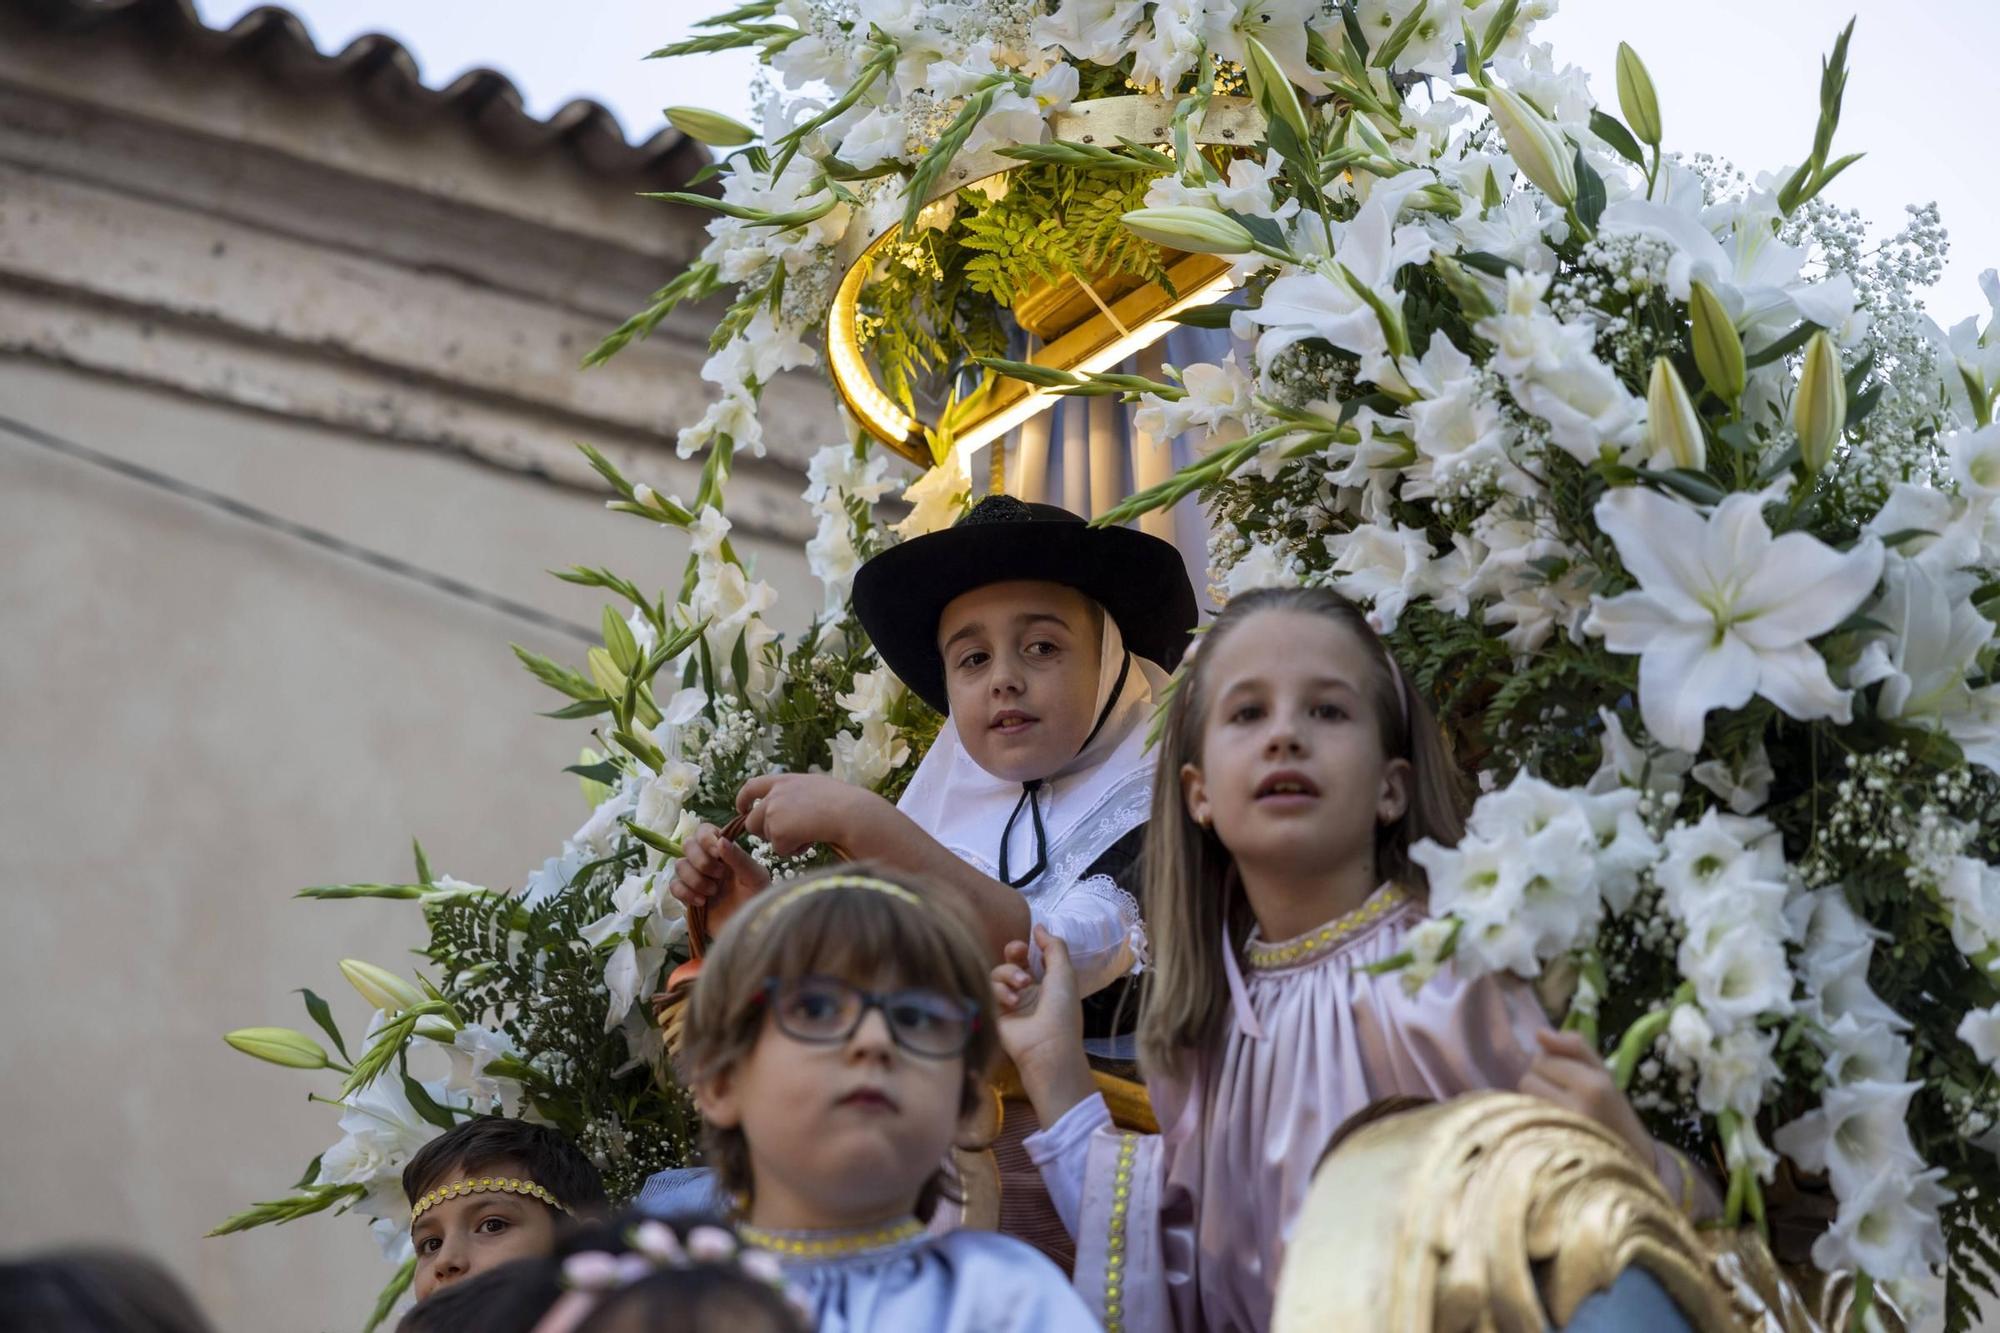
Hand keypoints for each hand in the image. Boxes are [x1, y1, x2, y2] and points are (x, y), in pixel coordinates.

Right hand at [667, 821, 769, 911]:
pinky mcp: (687, 896)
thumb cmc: (758, 899)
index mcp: (724, 851)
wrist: (750, 929)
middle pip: (687, 845)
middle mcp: (708, 861)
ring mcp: (696, 878)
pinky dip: (686, 893)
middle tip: (719, 876)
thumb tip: (721, 840)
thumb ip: (739, 857)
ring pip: (679, 865)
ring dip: (695, 879)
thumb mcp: (755, 876)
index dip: (706, 838)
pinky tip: (701, 902)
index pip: (704, 831)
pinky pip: (674, 886)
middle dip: (701, 861)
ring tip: (713, 892)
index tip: (717, 852)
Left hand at [736, 773, 893, 858]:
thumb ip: (796, 794)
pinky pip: (780, 849)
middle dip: (764, 832)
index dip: (743, 799)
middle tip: (784, 837)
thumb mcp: (815, 786)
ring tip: (808, 835)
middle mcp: (774, 794)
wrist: (849, 812)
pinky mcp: (778, 831)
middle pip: (752, 820)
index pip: (751, 786)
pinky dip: (793, 850)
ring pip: (766, 837)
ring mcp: (774, 813)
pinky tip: (810, 841)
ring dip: (783, 841)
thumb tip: (791, 809)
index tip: (742, 809)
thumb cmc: (842, 801)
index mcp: (784, 780)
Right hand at [991, 927, 1095, 1123]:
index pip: (1027, 958)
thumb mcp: (1064, 973)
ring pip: (997, 973)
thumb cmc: (1061, 1009)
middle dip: (1012, 954)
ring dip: (1009, 974)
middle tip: (1017, 954)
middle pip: (1008, 962)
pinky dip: (1000, 991)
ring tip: (1021, 987)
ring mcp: (1008, 1003)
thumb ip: (1053, 947)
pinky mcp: (992, 1012)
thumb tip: (1039, 926)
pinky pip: (988, 990)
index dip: (1023, 948)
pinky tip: (1012, 1002)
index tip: (1026, 946)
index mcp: (1045, 983)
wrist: (1047, 1046)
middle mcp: (1025, 991)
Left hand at [1518, 1029, 1653, 1163]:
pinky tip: (1550, 1124)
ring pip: (1524, 1095)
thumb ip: (1574, 1048)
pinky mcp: (1547, 1144)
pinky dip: (1532, 1114)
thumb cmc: (1613, 1113)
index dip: (1551, 1065)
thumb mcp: (1604, 1074)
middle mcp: (1577, 1106)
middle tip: (1564, 1095)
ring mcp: (1560, 1128)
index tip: (1570, 1080)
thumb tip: (1539, 1032)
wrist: (1629, 1163)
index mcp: (1594, 1085)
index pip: (1544, 1058)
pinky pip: (1524, 1115)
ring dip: (1535, 1097)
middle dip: (1542, 1080)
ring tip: (1557, 1109)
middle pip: (1530, 1075)